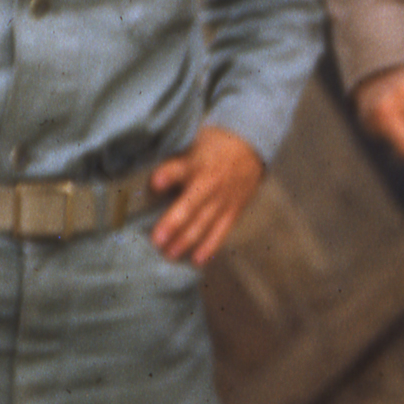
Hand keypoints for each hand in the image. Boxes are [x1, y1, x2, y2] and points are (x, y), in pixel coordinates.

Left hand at [149, 125, 263, 265]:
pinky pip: (221, 231)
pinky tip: (197, 260)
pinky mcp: (233, 211)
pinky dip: (210, 247)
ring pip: (204, 223)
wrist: (251, 146)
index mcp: (199, 163)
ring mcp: (224, 200)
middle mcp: (212, 184)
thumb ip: (175, 163)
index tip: (155, 184)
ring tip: (170, 254)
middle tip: (156, 240)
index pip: (180, 170)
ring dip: (186, 240)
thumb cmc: (215, 144)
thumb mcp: (194, 143)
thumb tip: (152, 181)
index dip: (167, 176)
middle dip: (174, 223)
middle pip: (191, 205)